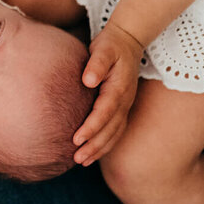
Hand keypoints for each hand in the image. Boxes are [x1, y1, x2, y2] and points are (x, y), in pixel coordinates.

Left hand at [73, 22, 142, 164]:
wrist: (128, 42)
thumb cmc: (111, 45)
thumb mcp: (104, 48)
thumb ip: (96, 63)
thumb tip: (88, 81)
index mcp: (119, 88)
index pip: (104, 113)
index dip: (91, 128)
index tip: (76, 139)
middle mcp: (124, 101)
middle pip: (110, 129)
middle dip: (94, 146)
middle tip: (77, 159)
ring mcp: (125, 106)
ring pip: (114, 134)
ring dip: (99, 149)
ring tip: (82, 161)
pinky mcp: (122, 108)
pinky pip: (115, 131)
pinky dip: (105, 144)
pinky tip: (92, 152)